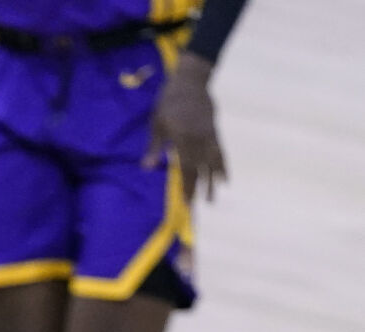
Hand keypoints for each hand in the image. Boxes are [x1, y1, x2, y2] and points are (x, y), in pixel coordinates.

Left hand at [147, 55, 225, 200]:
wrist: (191, 80)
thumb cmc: (168, 101)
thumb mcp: (157, 123)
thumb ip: (155, 147)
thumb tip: (147, 167)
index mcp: (182, 139)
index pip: (185, 169)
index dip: (186, 188)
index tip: (186, 204)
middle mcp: (198, 140)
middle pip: (199, 170)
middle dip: (198, 190)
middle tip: (199, 209)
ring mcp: (209, 136)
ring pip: (212, 164)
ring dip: (212, 183)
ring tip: (214, 200)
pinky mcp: (215, 131)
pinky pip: (221, 152)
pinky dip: (222, 167)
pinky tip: (225, 179)